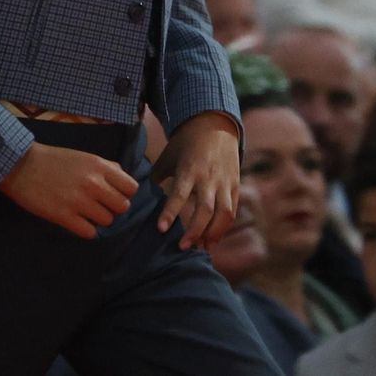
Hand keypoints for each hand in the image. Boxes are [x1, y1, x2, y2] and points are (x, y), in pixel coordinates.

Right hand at [0, 142, 138, 239]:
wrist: (19, 165)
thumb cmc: (51, 159)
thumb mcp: (82, 156)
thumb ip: (105, 166)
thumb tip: (123, 177)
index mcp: (98, 166)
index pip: (131, 188)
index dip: (124, 193)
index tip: (112, 194)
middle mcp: (92, 183)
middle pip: (122, 207)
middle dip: (112, 208)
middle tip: (98, 205)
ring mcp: (78, 201)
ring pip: (107, 221)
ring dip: (97, 219)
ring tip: (84, 212)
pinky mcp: (63, 216)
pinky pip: (89, 233)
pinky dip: (85, 229)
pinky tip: (75, 221)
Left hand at [151, 112, 240, 250]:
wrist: (215, 126)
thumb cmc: (185, 142)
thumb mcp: (168, 155)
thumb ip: (157, 176)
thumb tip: (140, 195)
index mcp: (189, 169)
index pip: (179, 194)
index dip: (170, 213)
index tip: (161, 229)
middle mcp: (209, 177)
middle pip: (205, 209)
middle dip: (195, 230)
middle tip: (182, 247)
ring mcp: (225, 183)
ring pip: (224, 213)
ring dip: (213, 234)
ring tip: (201, 249)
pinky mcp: (235, 186)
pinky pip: (232, 211)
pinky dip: (224, 227)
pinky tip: (212, 240)